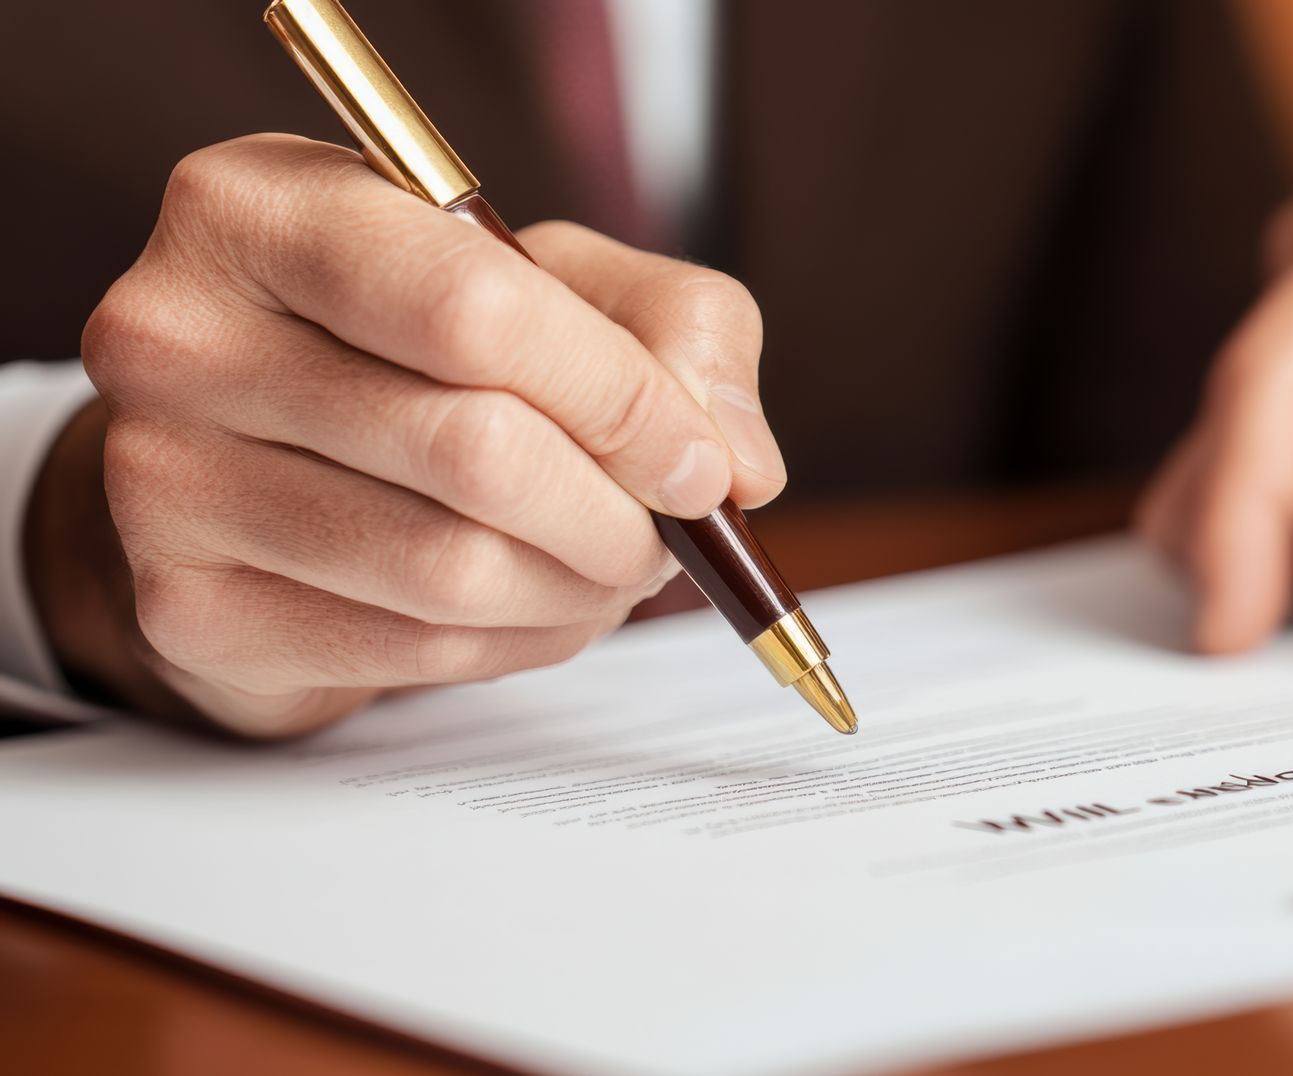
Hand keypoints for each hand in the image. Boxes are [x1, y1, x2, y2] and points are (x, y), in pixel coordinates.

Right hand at [42, 134, 784, 736]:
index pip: (476, 311)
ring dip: (578, 589)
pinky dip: (516, 644)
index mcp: (261, 207)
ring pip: (449, 570)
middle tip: (669, 533)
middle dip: (617, 514)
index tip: (701, 464)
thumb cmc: (418, 347)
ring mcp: (160, 481)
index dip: (623, 401)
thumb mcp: (555, 284)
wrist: (257, 454)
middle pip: (473, 451)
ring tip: (613, 568)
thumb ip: (675, 331)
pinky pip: (412, 652)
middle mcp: (175, 335)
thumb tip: (736, 463)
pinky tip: (537, 608)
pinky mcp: (187, 610)